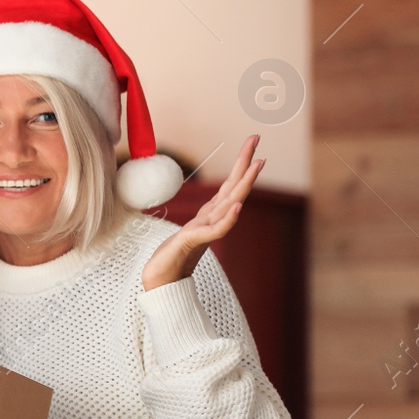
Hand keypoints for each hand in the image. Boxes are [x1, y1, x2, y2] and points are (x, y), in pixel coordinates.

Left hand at [142, 135, 263, 290]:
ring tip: (257, 164)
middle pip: (234, 187)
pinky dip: (228, 219)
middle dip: (245, 163)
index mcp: (211, 214)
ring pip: (230, 203)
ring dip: (244, 184)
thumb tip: (219, 208)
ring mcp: (206, 230)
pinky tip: (237, 207)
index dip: (241, 165)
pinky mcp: (195, 243)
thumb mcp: (190, 231)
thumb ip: (206, 220)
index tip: (252, 144)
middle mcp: (213, 219)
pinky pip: (215, 230)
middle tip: (256, 138)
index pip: (229, 185)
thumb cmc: (172, 257)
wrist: (161, 280)